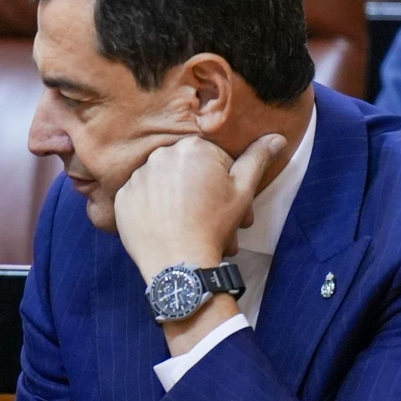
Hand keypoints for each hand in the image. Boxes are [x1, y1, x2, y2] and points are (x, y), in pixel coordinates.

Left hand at [113, 132, 286, 282]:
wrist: (179, 263)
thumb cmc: (214, 225)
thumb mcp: (244, 191)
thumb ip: (258, 158)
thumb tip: (277, 137)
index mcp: (192, 147)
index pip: (211, 159)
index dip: (223, 183)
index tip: (228, 205)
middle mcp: (160, 155)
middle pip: (185, 171)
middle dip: (200, 192)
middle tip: (212, 219)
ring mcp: (138, 176)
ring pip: (162, 183)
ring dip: (175, 199)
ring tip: (189, 224)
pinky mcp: (123, 198)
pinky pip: (140, 198)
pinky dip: (151, 209)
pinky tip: (165, 225)